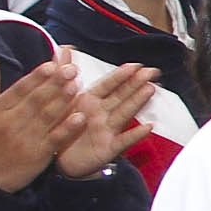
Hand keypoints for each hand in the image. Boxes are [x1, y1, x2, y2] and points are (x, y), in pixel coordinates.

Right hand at [0, 54, 86, 192]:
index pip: (19, 90)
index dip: (36, 77)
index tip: (51, 64)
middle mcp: (9, 124)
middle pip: (35, 101)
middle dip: (55, 84)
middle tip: (72, 69)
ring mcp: (24, 140)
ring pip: (46, 117)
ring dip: (63, 100)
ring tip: (77, 84)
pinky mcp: (37, 156)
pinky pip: (54, 139)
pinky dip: (67, 128)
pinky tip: (81, 117)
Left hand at [53, 60, 159, 179]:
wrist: (59, 160)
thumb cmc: (62, 127)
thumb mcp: (60, 98)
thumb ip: (63, 72)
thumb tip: (64, 49)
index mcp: (90, 100)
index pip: (108, 84)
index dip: (121, 75)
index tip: (135, 65)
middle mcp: (102, 113)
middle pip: (121, 95)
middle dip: (136, 83)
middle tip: (151, 72)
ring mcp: (107, 130)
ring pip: (125, 113)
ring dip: (138, 101)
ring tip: (150, 89)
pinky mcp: (109, 148)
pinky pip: (124, 140)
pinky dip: (136, 135)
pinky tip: (148, 127)